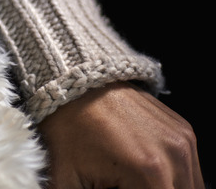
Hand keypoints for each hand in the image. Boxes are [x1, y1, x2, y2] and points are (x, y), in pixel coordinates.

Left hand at [38, 82, 204, 187]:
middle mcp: (174, 156)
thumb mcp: (65, 179)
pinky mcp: (184, 132)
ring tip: (128, 183)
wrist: (72, 78)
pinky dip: (171, 183)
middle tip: (119, 187)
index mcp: (148, 172)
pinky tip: (141, 179)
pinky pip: (190, 173)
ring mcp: (183, 142)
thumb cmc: (65, 125)